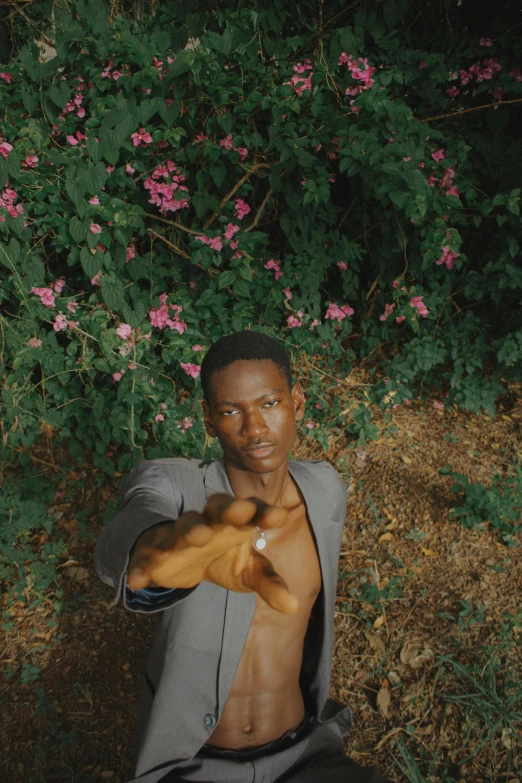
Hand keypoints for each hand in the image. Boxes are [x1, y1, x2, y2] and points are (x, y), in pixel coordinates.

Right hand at [127, 494, 298, 613]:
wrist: (183, 561)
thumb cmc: (224, 558)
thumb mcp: (248, 571)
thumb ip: (270, 584)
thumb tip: (293, 607)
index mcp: (235, 522)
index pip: (252, 511)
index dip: (263, 512)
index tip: (278, 516)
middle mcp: (208, 522)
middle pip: (218, 506)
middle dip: (229, 508)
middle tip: (241, 510)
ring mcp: (180, 535)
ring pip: (184, 526)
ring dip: (190, 529)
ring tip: (198, 538)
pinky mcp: (154, 553)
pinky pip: (145, 556)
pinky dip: (140, 566)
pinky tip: (137, 580)